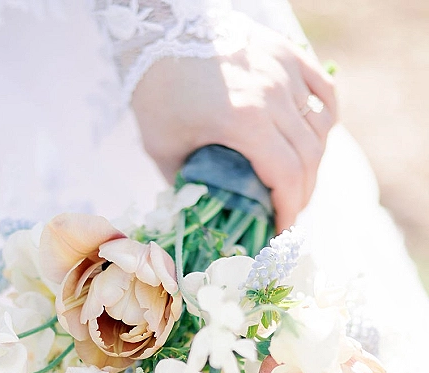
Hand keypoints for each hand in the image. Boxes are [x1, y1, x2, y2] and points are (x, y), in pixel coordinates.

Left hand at [131, 23, 336, 231]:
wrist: (159, 31)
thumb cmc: (156, 93)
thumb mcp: (164, 150)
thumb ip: (189, 186)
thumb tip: (206, 217)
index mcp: (243, 121)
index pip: (286, 176)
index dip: (290, 210)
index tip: (282, 230)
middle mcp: (272, 94)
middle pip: (309, 157)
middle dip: (302, 194)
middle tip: (288, 213)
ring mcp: (284, 71)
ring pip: (321, 127)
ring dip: (314, 162)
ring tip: (298, 183)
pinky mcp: (287, 54)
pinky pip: (324, 92)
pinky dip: (325, 121)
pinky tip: (314, 141)